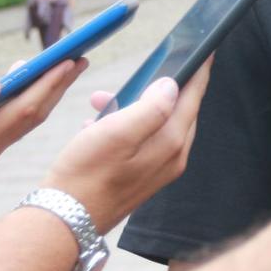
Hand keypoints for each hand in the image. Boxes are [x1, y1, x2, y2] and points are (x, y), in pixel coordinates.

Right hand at [0, 58, 87, 213]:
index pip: (28, 107)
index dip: (51, 83)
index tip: (72, 60)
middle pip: (36, 112)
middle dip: (60, 85)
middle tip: (82, 58)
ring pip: (26, 119)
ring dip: (46, 94)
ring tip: (62, 68)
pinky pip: (12, 124)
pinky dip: (25, 103)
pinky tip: (21, 88)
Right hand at [40, 62, 212, 232]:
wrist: (63, 222)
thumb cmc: (86, 174)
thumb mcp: (117, 133)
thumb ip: (151, 107)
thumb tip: (173, 85)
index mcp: (171, 143)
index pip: (193, 97)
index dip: (199, 70)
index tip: (206, 48)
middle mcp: (172, 158)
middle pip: (179, 110)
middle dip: (161, 85)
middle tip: (148, 66)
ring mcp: (157, 170)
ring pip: (156, 124)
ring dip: (133, 105)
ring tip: (101, 98)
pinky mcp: (140, 177)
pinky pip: (141, 140)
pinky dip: (123, 126)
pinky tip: (96, 125)